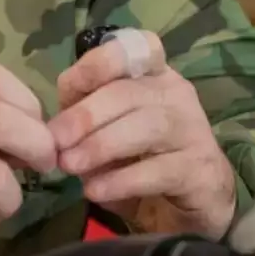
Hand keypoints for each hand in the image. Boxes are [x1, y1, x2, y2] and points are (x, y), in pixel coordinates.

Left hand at [48, 30, 235, 238]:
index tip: (68, 86)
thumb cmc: (138, 160)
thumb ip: (82, 115)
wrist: (184, 208)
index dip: (100, 62)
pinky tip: (94, 191)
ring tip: (70, 165)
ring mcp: (194, 130)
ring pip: (146, 127)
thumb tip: (53, 125)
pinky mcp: (200, 170)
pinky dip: (121, 180)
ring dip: (101, 145)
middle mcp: (176, 94)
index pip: (137, 47)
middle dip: (87, 115)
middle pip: (129, 92)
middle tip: (56, 140)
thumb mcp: (103, 131)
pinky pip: (158, 170)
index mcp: (154, 74)